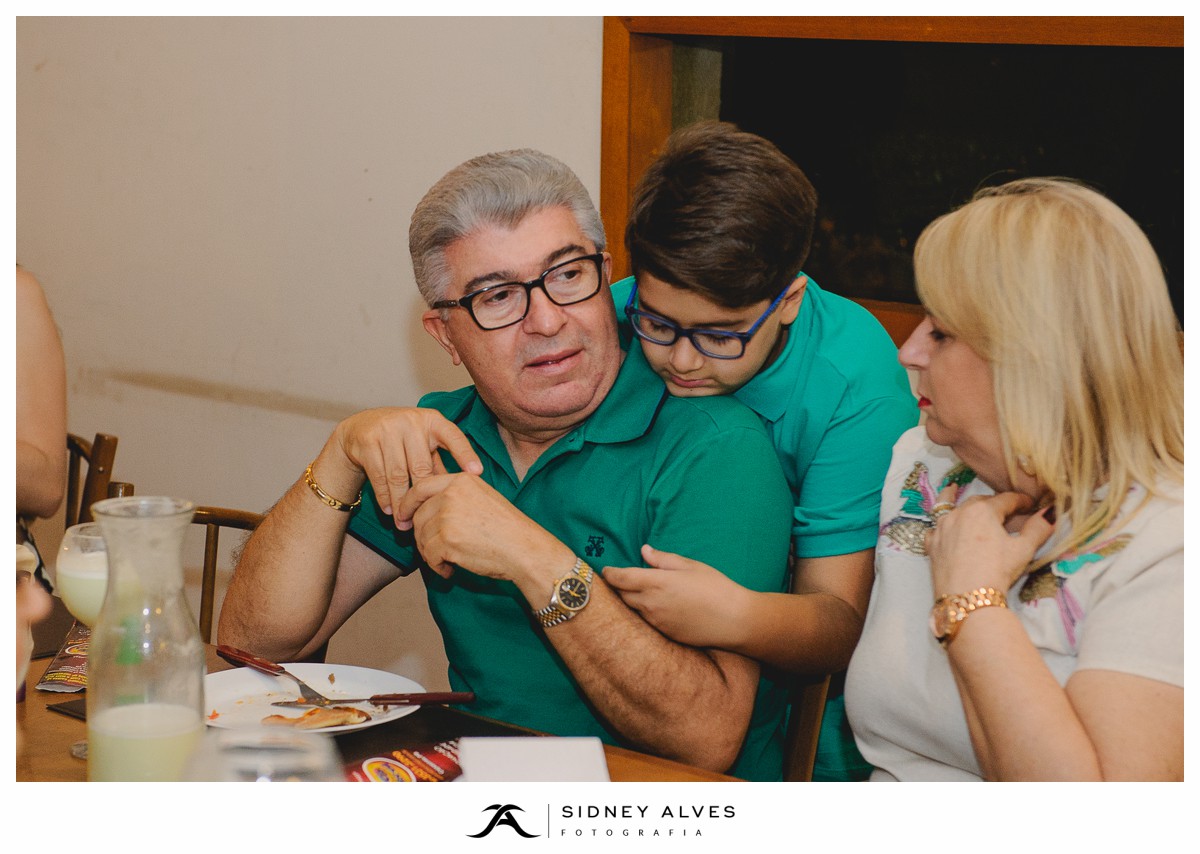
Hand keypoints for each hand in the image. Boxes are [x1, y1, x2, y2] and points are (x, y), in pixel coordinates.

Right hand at [331, 407, 482, 525]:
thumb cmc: (402, 439)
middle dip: (423, 496)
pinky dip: (384, 496)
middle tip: (425, 518)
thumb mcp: (423, 444)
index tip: (477, 473)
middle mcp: (411, 421)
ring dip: (401, 502)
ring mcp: (387, 428)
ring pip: (398, 475)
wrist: (361, 427)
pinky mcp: (368, 440)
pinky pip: (378, 476)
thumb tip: (456, 491)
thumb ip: (438, 463)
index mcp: (432, 421)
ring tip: (404, 522)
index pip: (453, 436)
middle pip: (421, 466)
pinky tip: (389, 510)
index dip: (465, 454)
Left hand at [396, 473, 569, 583]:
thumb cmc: (507, 528)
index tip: (402, 517)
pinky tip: (451, 570)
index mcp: (460, 480)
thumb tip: (420, 510)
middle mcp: (451, 494)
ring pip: (422, 537)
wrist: (524, 548)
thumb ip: (454, 497)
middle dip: (420, 536)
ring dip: (431, 554)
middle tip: (432, 550)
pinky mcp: (447, 540)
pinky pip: (429, 556)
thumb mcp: (482, 498)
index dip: (407, 503)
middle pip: (418, 515)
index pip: (420, 487)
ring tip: (448, 560)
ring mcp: (448, 516)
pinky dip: (438, 567)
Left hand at [604, 545, 748, 648]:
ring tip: (637, 593)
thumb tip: (644, 551)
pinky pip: (647, 622)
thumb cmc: (716, 587)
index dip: (609, 574)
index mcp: (656, 582)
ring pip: (634, 610)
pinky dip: (646, 613)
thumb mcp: (690, 566)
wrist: (734, 621)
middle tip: (620, 580)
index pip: (621, 579)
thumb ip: (663, 559)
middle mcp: (652, 604)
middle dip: (619, 588)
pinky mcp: (665, 634)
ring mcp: (657, 622)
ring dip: (632, 601)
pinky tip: (656, 608)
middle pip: (622, 596)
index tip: (605, 571)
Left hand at [925, 484, 1055, 595]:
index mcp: (982, 510)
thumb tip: (1049, 513)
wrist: (967, 599)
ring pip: (952, 508)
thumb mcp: (1023, 549)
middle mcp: (959, 513)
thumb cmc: (997, 572)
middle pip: (980, 501)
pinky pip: (936, 527)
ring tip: (957, 491)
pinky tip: (942, 523)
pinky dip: (942, 523)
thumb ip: (1038, 528)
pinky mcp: (932, 545)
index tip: (1031, 504)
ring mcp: (942, 528)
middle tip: (1008, 511)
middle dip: (995, 503)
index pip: (1006, 499)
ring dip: (963, 505)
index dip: (1021, 500)